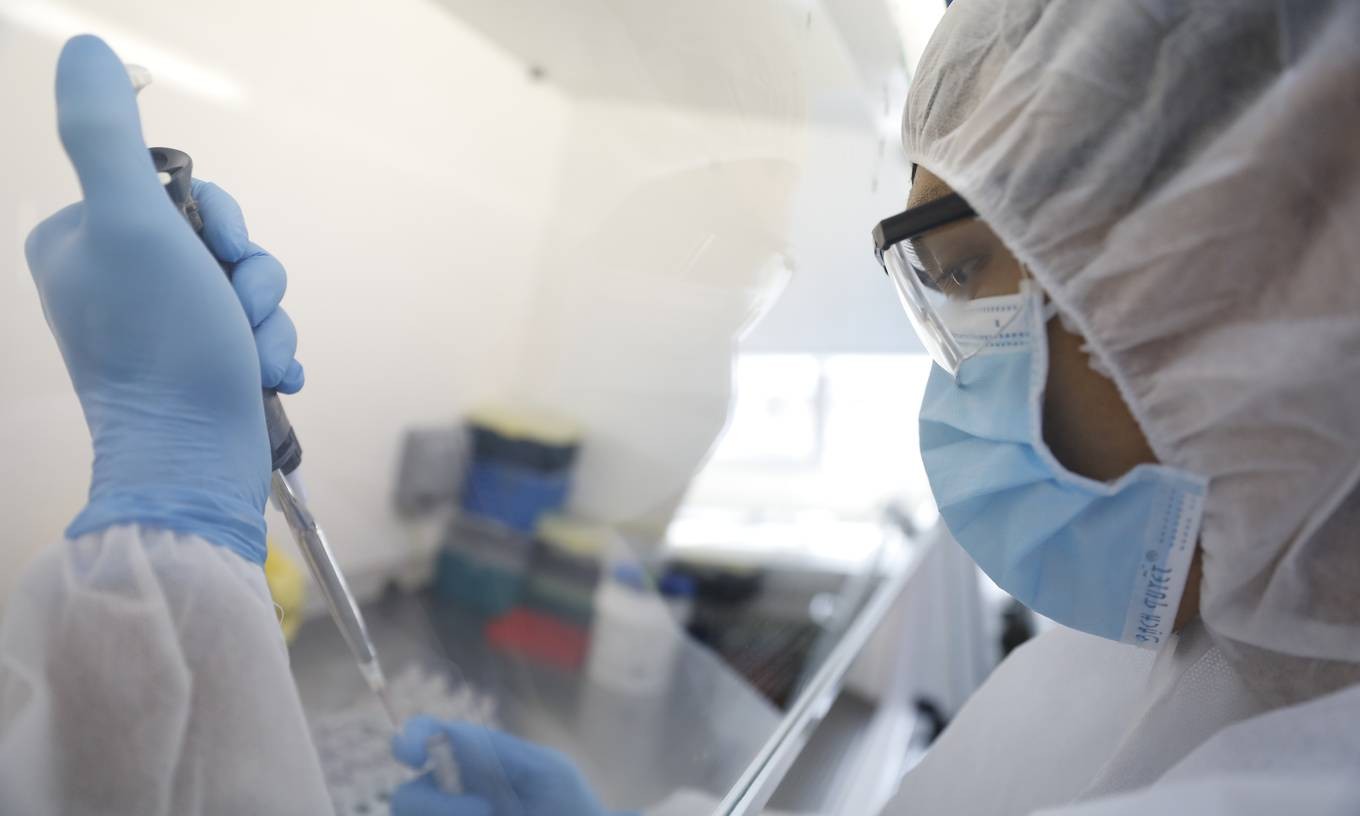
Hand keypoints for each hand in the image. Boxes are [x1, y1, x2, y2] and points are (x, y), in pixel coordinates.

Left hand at [24, 35, 301, 563]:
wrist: (193, 464)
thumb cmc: (163, 348)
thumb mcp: (133, 224)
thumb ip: (106, 135)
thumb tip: (87, 49)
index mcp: (81, 242)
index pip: (181, 192)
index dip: (222, 221)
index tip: (218, 255)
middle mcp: (116, 281)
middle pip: (224, 239)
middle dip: (252, 278)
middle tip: (237, 313)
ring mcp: (161, 328)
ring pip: (250, 286)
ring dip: (269, 319)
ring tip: (254, 359)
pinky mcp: (199, 367)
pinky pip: (259, 331)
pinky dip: (272, 350)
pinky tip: (267, 377)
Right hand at [390, 717, 621, 815]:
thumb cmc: (570, 803)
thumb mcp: (547, 772)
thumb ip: (501, 752)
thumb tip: (450, 732)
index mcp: (468, 761)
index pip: (421, 739)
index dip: (408, 740)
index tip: (413, 753)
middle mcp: (449, 797)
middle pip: (406, 799)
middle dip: (437, 806)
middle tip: (484, 809)